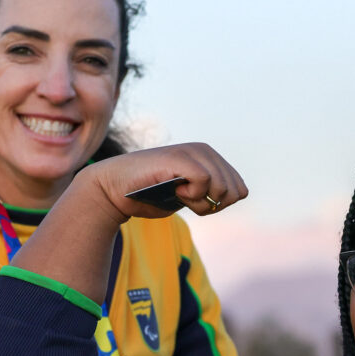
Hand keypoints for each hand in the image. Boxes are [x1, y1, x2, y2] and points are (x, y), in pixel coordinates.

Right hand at [74, 142, 247, 221]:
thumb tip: (239, 194)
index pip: (239, 189)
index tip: (196, 204)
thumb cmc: (149, 195)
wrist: (115, 190)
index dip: (220, 205)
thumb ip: (211, 195)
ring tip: (178, 195)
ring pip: (222, 187)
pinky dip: (192, 195)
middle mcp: (204, 150)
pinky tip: (175, 191)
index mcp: (209, 157)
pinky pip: (204, 181)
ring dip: (201, 201)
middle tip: (186, 201)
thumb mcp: (188, 197)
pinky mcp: (179, 158)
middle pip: (234, 191)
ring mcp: (192, 152)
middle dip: (213, 205)